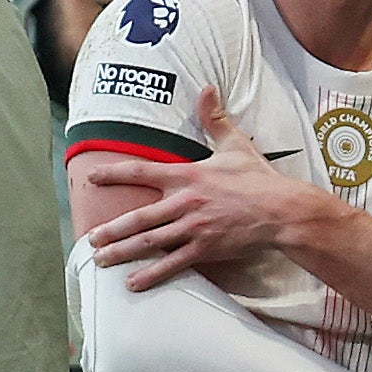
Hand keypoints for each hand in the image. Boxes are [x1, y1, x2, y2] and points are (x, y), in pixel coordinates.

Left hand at [71, 91, 335, 289]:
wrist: (281, 211)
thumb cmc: (258, 179)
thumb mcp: (235, 144)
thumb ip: (215, 119)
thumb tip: (208, 89)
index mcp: (187, 175)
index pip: (141, 172)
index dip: (114, 174)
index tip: (93, 178)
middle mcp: (184, 201)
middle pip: (139, 217)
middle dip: (111, 229)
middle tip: (91, 238)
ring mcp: (193, 227)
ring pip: (150, 241)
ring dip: (123, 251)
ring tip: (101, 260)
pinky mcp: (205, 248)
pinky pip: (173, 263)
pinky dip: (151, 274)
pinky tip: (133, 282)